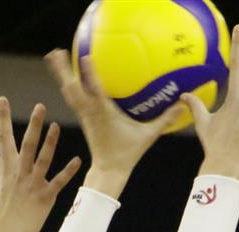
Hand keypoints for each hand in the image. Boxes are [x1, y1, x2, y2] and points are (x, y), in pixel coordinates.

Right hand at [0, 98, 82, 231]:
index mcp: (6, 169)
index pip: (4, 138)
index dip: (3, 118)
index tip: (2, 99)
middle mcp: (19, 173)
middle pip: (26, 144)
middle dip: (33, 124)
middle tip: (39, 106)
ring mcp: (32, 185)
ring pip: (43, 159)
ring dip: (50, 142)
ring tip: (56, 126)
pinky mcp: (44, 198)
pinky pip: (58, 182)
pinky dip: (68, 171)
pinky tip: (78, 159)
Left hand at [44, 48, 182, 197]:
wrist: (108, 171)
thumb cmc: (127, 154)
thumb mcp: (148, 136)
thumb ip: (165, 119)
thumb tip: (183, 103)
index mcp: (103, 114)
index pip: (95, 90)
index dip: (89, 74)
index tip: (85, 57)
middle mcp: (90, 112)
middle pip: (72, 88)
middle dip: (63, 71)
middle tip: (55, 52)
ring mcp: (84, 116)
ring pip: (69, 92)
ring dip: (62, 75)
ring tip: (55, 57)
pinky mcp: (83, 119)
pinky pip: (74, 99)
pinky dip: (70, 86)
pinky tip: (68, 76)